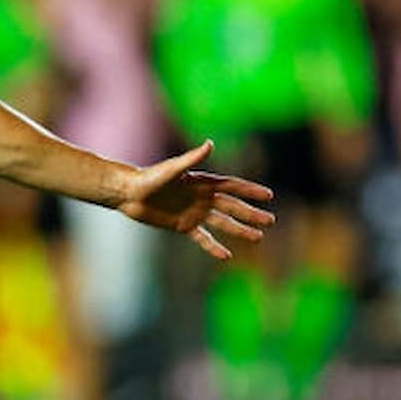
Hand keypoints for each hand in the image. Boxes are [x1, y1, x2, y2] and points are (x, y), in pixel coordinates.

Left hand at [117, 140, 275, 259]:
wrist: (129, 194)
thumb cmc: (149, 178)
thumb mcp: (171, 169)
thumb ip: (192, 158)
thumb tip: (210, 144)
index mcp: (202, 182)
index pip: (232, 187)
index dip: (250, 191)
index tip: (268, 196)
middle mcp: (202, 198)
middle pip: (232, 207)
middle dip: (251, 214)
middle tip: (271, 221)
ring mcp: (194, 213)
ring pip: (222, 223)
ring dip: (240, 230)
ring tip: (258, 238)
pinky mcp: (183, 226)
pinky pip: (202, 238)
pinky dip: (214, 246)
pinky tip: (227, 256)